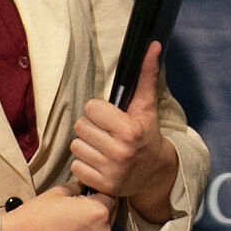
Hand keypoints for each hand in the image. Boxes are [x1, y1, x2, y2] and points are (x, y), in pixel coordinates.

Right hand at [0, 183, 115, 230]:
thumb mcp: (58, 192)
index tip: (87, 197)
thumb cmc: (35, 215)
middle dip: (95, 215)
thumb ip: (80, 187)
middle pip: (106, 220)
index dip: (98, 195)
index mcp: (99, 212)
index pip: (110, 198)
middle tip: (72, 215)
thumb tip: (87, 184)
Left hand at [70, 42, 177, 210]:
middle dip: (91, 128)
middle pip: (81, 127)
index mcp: (129, 129)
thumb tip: (153, 45)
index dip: (98, 111)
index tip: (110, 118)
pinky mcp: (102, 185)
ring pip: (76, 146)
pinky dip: (84, 165)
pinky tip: (99, 163)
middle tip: (106, 134)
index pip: (90, 108)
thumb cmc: (147, 135)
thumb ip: (146, 75)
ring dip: (86, 146)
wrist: (155, 173)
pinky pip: (76, 167)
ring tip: (102, 148)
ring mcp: (110, 171)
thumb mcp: (146, 106)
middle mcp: (120, 151)